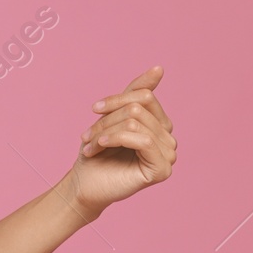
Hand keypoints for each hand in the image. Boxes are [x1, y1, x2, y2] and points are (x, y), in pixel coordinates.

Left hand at [66, 65, 177, 219]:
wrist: (83, 183)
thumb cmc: (96, 151)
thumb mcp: (113, 116)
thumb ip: (135, 93)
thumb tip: (160, 68)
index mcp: (160, 124)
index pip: (145, 95)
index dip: (115, 100)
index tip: (94, 109)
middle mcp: (169, 138)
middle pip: (138, 108)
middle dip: (107, 118)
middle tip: (86, 135)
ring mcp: (168, 154)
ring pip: (136, 122)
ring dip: (105, 131)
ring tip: (90, 144)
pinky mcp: (162, 169)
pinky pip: (142, 140)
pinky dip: (115, 139)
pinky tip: (99, 146)